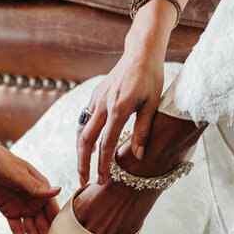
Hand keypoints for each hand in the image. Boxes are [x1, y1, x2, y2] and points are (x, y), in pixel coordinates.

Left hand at [0, 140, 60, 233]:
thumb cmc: (1, 160)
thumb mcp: (18, 174)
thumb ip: (36, 187)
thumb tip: (58, 190)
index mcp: (41, 189)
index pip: (54, 211)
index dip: (59, 227)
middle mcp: (34, 200)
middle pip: (43, 225)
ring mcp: (22, 207)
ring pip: (30, 230)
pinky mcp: (9, 211)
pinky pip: (16, 229)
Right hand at [78, 31, 167, 185]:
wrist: (140, 53)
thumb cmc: (151, 77)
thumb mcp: (152, 105)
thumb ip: (143, 131)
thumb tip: (138, 156)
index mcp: (119, 109)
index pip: (106, 144)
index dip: (103, 164)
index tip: (102, 180)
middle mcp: (103, 104)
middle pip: (86, 140)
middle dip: (83, 163)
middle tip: (84, 181)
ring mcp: (96, 99)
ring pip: (81, 130)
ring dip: (80, 151)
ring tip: (83, 168)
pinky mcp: (95, 95)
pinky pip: (84, 119)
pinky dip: (83, 135)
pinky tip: (88, 146)